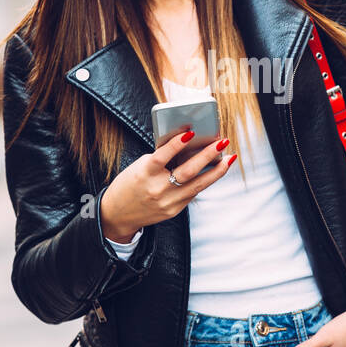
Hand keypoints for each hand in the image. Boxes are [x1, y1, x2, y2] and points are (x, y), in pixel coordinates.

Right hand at [100, 130, 235, 243]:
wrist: (117, 214)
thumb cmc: (129, 184)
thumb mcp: (140, 167)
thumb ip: (161, 158)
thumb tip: (187, 146)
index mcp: (145, 173)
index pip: (162, 156)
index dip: (176, 144)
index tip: (190, 132)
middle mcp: (157, 189)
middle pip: (187, 172)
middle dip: (207, 156)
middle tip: (222, 142)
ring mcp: (167, 202)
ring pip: (197, 186)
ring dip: (216, 171)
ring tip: (229, 158)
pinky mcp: (174, 211)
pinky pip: (192, 193)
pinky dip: (204, 181)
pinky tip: (214, 171)